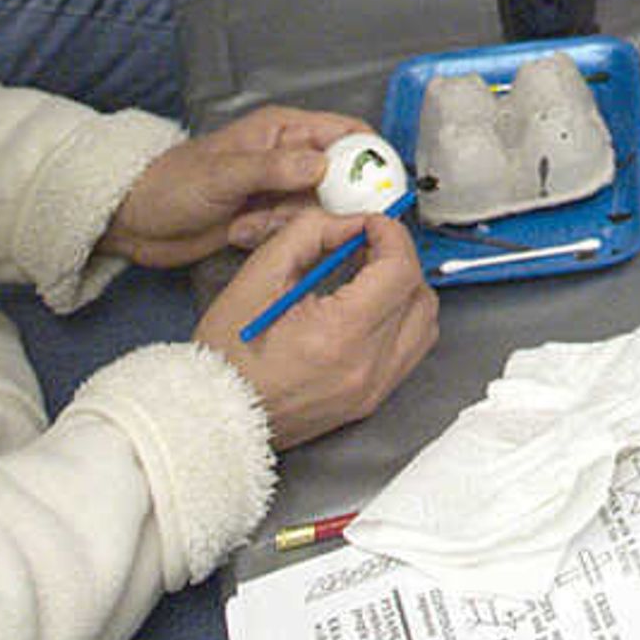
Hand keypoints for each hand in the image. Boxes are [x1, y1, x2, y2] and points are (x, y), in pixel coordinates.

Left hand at [99, 106, 369, 266]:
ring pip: (317, 208)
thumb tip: (326, 165)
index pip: (346, 133)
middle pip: (341, 176)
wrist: (136, 222)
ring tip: (248, 223)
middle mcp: (289, 157)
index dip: (370, 155)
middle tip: (306, 219)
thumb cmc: (173, 185)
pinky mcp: (268, 219)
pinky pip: (293, 230)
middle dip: (328, 202)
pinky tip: (238, 234)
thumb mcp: (223, 173)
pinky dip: (272, 236)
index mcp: (283, 131)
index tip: (380, 187)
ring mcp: (279, 190)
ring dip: (288, 223)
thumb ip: (274, 168)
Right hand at [200, 212, 439, 451]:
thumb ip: (310, 233)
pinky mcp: (369, 402)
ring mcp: (372, 390)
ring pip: (425, 325)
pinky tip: (367, 311)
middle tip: (365, 247)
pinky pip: (410, 352)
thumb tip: (351, 225)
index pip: (400, 270)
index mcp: (340, 335)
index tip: (371, 225)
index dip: (391, 235)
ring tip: (366, 278)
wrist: (215, 415)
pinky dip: (400, 323)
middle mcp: (367, 367)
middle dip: (398, 259)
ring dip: (405, 292)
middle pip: (420, 295)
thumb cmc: (227, 353)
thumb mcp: (259, 275)